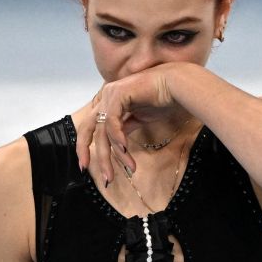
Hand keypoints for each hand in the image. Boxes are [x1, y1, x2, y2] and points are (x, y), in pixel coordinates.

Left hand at [76, 63, 181, 184]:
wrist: (176, 85)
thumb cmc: (162, 99)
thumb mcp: (139, 118)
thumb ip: (125, 127)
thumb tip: (118, 146)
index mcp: (108, 101)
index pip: (90, 126)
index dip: (84, 146)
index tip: (86, 166)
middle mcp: (105, 96)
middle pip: (89, 129)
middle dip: (91, 153)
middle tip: (103, 176)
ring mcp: (110, 94)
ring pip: (103, 131)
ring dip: (115, 154)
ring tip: (129, 168)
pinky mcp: (118, 94)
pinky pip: (112, 122)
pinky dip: (118, 138)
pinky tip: (126, 150)